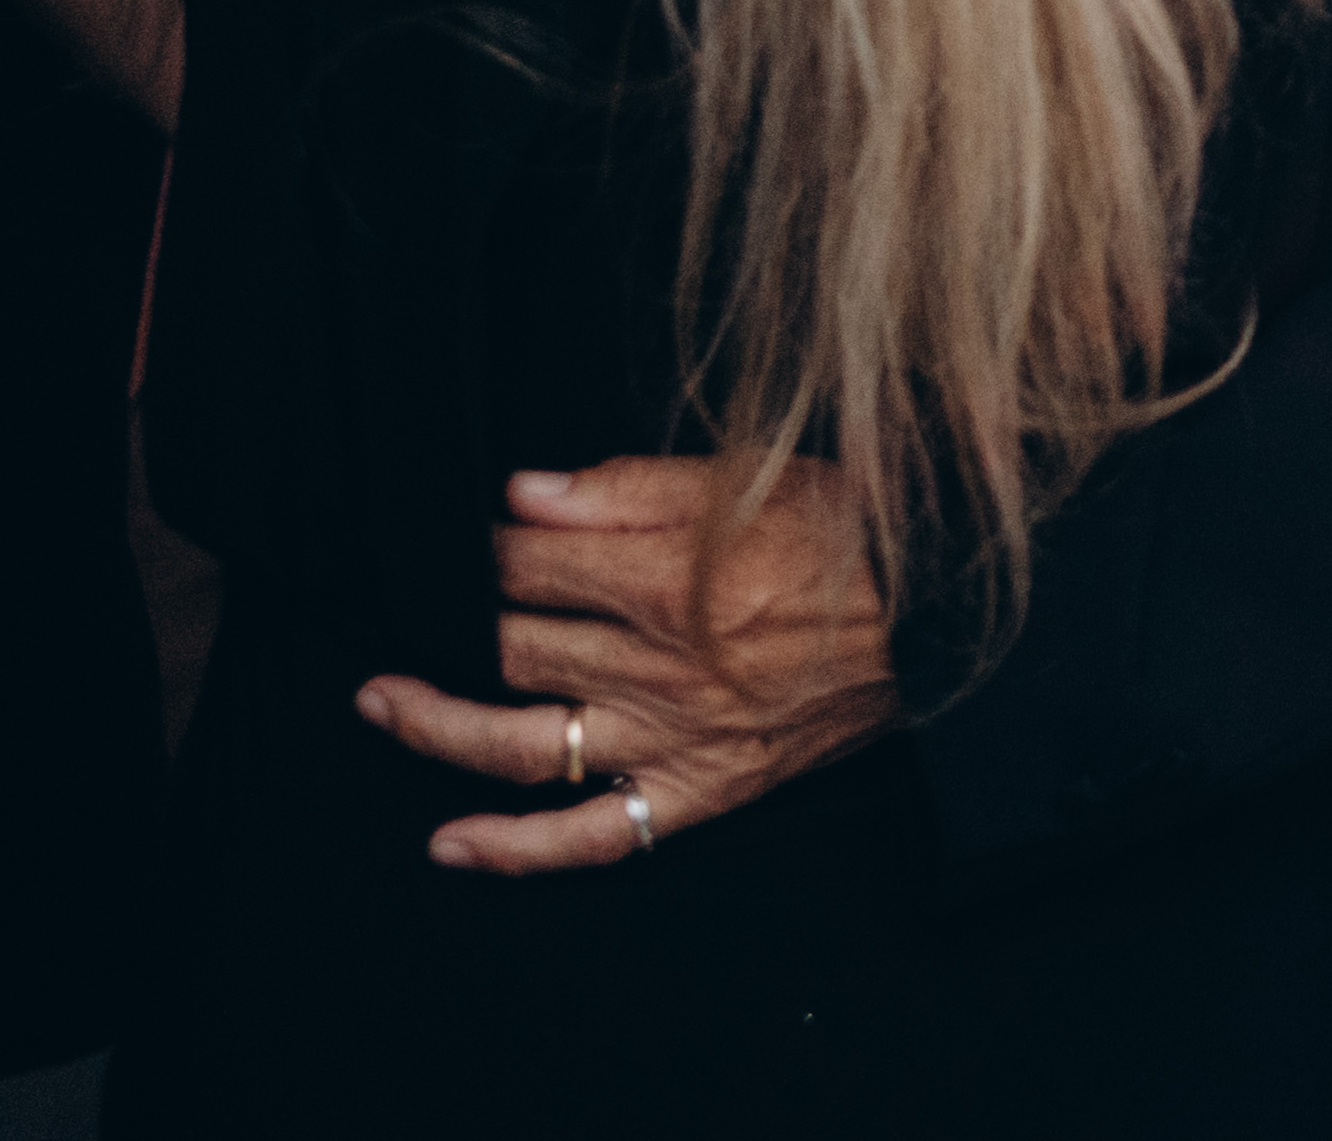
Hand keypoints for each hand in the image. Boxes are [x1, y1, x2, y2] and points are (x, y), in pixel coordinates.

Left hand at [358, 455, 896, 872]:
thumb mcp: (758, 480)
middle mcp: (660, 668)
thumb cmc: (859, 538)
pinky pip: (595, 838)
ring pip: (525, 744)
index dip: (486, 546)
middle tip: (416, 602)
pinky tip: (450, 843)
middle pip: (513, 644)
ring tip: (383, 703)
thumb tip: (524, 493)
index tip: (472, 536)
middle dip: (451, 617)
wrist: (948, 622)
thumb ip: (633, 487)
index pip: (529, 564)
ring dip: (437, 726)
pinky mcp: (701, 791)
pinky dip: (515, 850)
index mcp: (671, 581)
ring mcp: (675, 739)